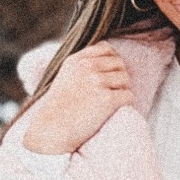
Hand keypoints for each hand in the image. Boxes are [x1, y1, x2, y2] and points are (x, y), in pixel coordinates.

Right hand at [20, 41, 136, 154]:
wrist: (51, 131)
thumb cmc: (58, 110)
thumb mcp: (64, 78)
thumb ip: (80, 67)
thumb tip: (105, 64)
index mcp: (76, 60)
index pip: (106, 48)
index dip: (113, 60)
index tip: (110, 74)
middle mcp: (87, 67)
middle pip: (119, 63)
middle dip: (120, 76)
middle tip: (115, 91)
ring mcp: (97, 82)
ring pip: (125, 79)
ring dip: (124, 90)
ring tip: (115, 102)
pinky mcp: (107, 99)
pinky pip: (128, 95)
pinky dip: (126, 103)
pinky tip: (118, 110)